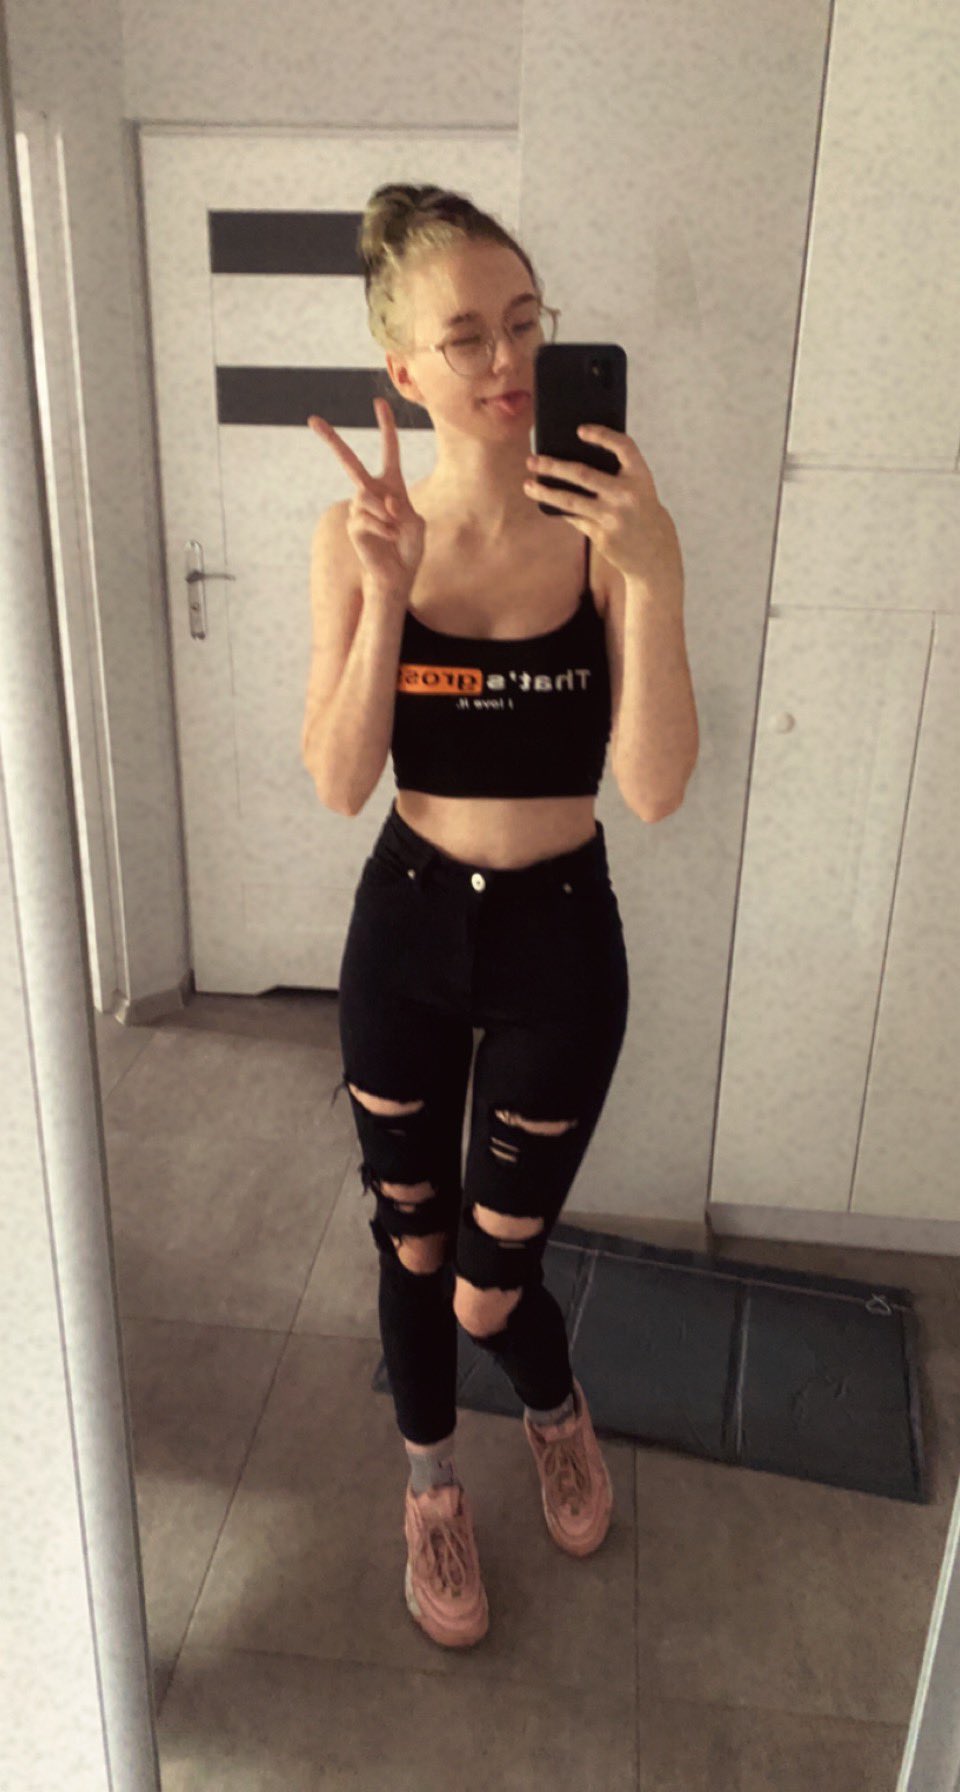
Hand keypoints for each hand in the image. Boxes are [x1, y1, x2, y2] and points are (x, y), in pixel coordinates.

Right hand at [308, 398, 424, 594]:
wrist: (398, 574)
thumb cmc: (409, 547)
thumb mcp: (417, 525)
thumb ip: (404, 511)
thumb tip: (382, 502)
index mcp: (392, 485)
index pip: (389, 450)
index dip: (386, 426)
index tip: (379, 402)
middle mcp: (371, 491)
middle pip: (349, 461)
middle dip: (331, 439)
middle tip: (312, 419)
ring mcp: (359, 507)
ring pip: (367, 496)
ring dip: (386, 515)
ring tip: (395, 531)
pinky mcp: (353, 524)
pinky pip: (366, 517)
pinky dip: (382, 528)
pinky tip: (388, 538)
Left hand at [523, 424, 680, 587]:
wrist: (655, 552)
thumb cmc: (639, 510)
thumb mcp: (637, 488)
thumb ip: (614, 473)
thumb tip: (568, 459)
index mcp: (641, 476)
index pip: (623, 447)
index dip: (603, 435)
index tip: (580, 430)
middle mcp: (628, 495)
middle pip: (582, 474)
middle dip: (553, 466)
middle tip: (532, 460)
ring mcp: (614, 518)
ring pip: (570, 501)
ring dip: (545, 492)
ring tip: (528, 485)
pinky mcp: (603, 537)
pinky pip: (575, 518)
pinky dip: (559, 509)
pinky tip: (545, 501)